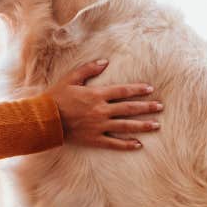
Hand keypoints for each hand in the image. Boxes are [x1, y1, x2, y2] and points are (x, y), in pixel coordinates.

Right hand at [47, 59, 161, 150]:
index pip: (123, 91)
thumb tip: (105, 61)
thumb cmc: (57, 97)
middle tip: (160, 107)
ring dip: (142, 125)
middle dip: (146, 107)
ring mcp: (99, 126)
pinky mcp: (94, 139)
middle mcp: (101, 110)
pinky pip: (114, 142)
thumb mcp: (71, 78)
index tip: (150, 89)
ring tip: (156, 126)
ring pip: (125, 126)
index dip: (137, 90)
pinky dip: (126, 144)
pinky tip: (138, 144)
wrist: (46, 119)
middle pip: (129, 108)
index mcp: (97, 94)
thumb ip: (89, 69)